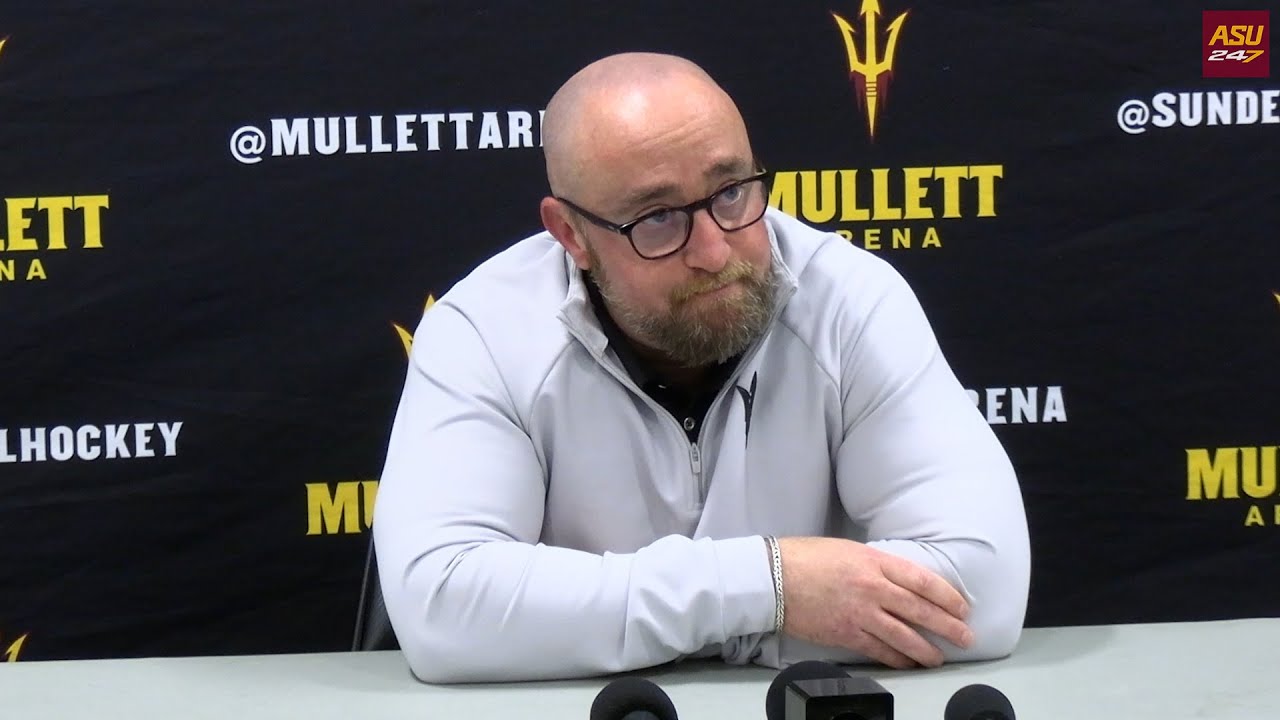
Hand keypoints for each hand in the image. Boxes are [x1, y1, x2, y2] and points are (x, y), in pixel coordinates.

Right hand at [775, 536, 972, 668]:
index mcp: (874, 562)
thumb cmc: (806, 558)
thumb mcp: (848, 550)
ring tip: (940, 658)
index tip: (962, 607)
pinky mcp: (846, 634)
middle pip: (921, 610)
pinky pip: (880, 651)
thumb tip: (899, 582)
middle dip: (948, 626)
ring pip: (904, 636)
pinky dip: (898, 659)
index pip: (923, 580)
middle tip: (965, 637)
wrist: (773, 578)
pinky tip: (909, 664)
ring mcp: (860, 614)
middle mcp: (872, 588)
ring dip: (926, 650)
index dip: (948, 596)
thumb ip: (876, 565)